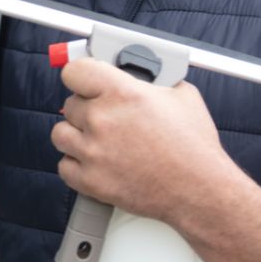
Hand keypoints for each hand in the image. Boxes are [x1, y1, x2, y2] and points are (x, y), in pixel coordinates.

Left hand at [51, 57, 232, 225]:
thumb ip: (152, 79)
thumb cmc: (194, 146)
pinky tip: (96, 161)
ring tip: (98, 139)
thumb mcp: (181, 94)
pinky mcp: (91, 181)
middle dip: (86, 107)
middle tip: (105, 114)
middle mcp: (102, 119)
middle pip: (69, 104)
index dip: (80, 75)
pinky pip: (64, 166)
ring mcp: (93, 152)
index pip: (74, 71)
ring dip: (76, 135)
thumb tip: (137, 73)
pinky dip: (76, 164)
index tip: (85, 80)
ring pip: (60, 134)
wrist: (200, 190)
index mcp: (122, 92)